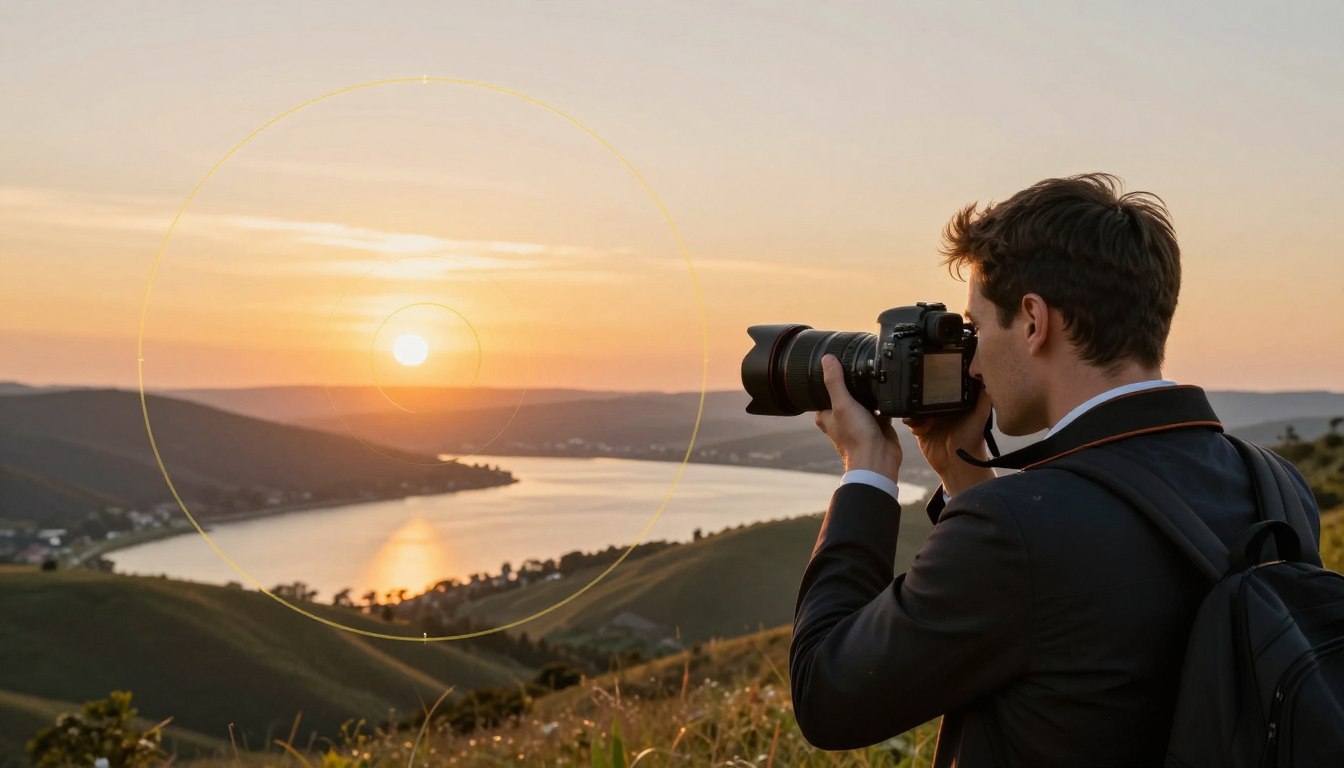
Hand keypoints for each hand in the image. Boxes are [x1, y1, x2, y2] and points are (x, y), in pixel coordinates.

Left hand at [814, 354, 901, 485]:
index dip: (831, 378)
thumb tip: (827, 359)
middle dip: (854, 383)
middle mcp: (842, 417)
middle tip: (860, 366)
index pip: (824, 390)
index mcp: (826, 414)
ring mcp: (860, 420)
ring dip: (869, 391)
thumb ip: (834, 382)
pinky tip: (888, 389)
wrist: (879, 458)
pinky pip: (881, 406)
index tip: (838, 362)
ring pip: (864, 399)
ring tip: (874, 376)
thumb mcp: (842, 404)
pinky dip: (884, 399)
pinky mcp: (877, 423)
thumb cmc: (855, 437)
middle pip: (847, 393)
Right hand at [902, 386, 995, 496]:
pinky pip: (911, 420)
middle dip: (921, 394)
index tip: (932, 379)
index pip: (944, 387)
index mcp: (955, 403)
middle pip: (927, 395)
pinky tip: (918, 427)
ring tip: (919, 415)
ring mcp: (931, 420)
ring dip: (914, 408)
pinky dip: (911, 421)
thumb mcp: (980, 414)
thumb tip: (985, 375)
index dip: (937, 382)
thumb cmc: (972, 440)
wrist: (958, 465)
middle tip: (920, 397)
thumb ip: (984, 396)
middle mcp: (943, 410)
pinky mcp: (921, 430)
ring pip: (916, 407)